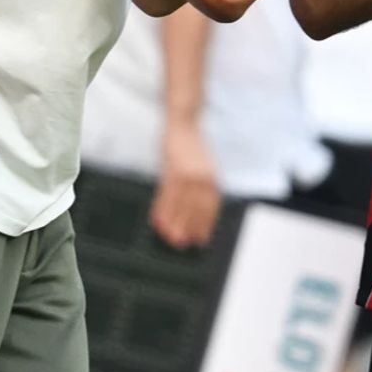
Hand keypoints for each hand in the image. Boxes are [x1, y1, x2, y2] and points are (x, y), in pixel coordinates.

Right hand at [149, 125, 220, 249]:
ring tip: (169, 238)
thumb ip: (203, 188)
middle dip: (189, 229)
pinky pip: (165, 196)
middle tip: (182, 244)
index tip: (200, 240)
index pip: (210, 208)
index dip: (204, 226)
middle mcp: (202, 178)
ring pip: (180, 206)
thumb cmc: (193, 148)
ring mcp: (186, 175)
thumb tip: (198, 212)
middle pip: (195, 210)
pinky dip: (162, 210)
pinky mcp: (171, 172)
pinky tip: (158, 221)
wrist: (183, 126)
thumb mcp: (204, 169)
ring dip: (174, 224)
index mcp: (213, 179)